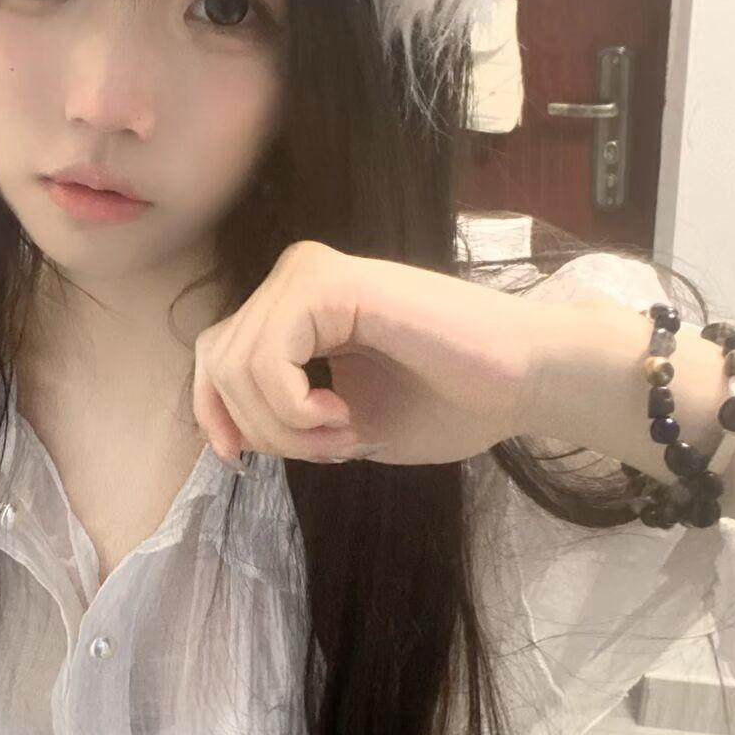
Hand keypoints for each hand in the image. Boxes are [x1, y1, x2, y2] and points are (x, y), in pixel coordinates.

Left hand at [192, 240, 548, 466]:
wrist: (522, 381)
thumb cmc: (451, 402)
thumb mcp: (341, 426)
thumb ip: (285, 420)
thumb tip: (230, 434)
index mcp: (297, 309)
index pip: (217, 356)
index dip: (213, 412)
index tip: (238, 462)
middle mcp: (295, 279)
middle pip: (219, 363)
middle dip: (263, 430)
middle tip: (332, 450)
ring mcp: (308, 273)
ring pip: (237, 366)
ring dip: (286, 427)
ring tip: (347, 436)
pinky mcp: (327, 281)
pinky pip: (266, 360)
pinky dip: (294, 408)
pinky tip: (344, 417)